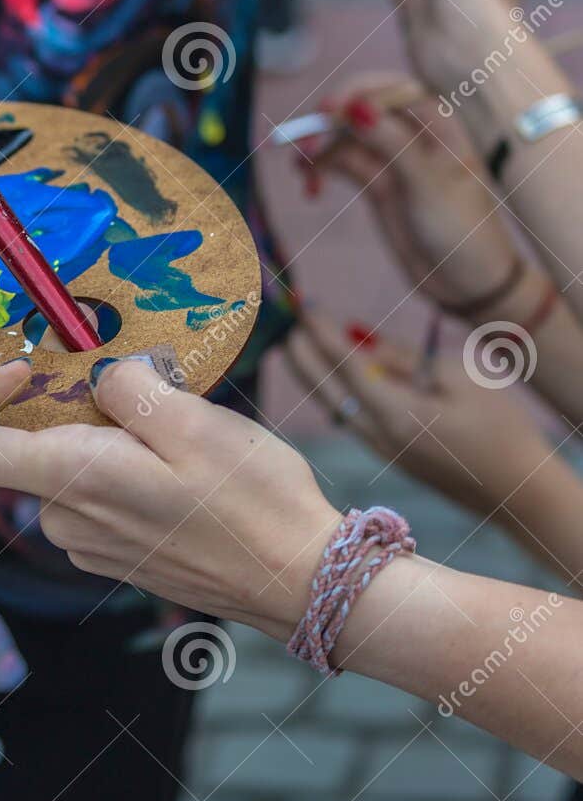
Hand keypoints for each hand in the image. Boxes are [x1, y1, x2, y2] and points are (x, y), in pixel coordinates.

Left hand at [0, 359, 340, 638]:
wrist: (300, 581)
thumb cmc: (252, 502)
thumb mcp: (193, 420)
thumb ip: (127, 388)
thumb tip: (97, 377)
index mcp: (71, 480)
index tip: (25, 367)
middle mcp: (65, 519)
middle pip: (25, 445)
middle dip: (68, 401)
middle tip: (141, 381)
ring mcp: (88, 543)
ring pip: (67, 466)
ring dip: (105, 432)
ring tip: (176, 424)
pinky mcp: (115, 554)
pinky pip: (95, 493)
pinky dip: (122, 463)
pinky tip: (181, 462)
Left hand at [285, 312, 555, 518]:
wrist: (518, 494)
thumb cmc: (500, 428)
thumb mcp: (460, 378)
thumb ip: (407, 361)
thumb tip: (364, 344)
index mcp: (395, 413)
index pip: (346, 365)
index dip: (322, 333)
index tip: (304, 306)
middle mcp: (379, 436)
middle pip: (327, 390)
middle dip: (302, 357)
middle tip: (283, 325)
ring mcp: (384, 450)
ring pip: (335, 408)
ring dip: (312, 378)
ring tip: (294, 348)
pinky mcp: (393, 457)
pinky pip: (351, 420)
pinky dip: (334, 394)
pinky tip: (329, 380)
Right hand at [302, 73, 521, 313]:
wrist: (468, 283)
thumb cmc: (462, 230)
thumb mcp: (428, 185)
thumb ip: (392, 143)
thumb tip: (356, 107)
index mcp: (438, 123)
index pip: (389, 91)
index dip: (354, 94)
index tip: (326, 112)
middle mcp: (413, 134)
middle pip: (361, 110)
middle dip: (330, 122)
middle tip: (304, 144)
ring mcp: (393, 159)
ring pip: (347, 138)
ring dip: (320, 148)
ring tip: (300, 171)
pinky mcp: (378, 185)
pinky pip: (342, 165)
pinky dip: (322, 170)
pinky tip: (309, 185)